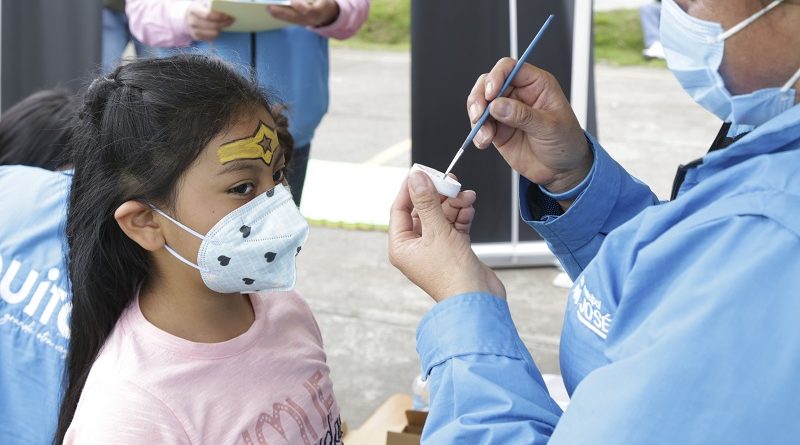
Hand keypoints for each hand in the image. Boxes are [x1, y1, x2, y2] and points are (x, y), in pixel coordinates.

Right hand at [186, 4, 233, 40]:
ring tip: (225, 23)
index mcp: (194, 9)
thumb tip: (224, 4)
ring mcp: (194, 30)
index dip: (219, 16)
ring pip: (213, 33)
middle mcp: (192, 21)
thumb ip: (211, 4)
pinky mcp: (197, 37)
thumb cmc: (199, 8)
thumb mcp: (202, 3)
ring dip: (222, 28)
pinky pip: (211, 38)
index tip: (227, 15)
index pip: (208, 15)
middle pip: (213, 25)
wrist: (187, 17)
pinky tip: (219, 28)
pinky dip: (217, 33)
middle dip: (224, 23)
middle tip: (231, 19)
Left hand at [267, 0, 339, 26]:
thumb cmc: (323, 2)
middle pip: (295, 17)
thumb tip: (293, 0)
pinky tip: (272, 10)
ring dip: (278, 14)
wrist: (329, 14)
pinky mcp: (301, 23)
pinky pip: (290, 20)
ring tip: (269, 8)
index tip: (292, 0)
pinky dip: (280, 15)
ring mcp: (306, 22)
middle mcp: (312, 19)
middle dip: (282, 12)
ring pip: (291, 19)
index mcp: (319, 11)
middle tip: (270, 7)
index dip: (298, 6)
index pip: (307, 11)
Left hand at [388, 171, 505, 302]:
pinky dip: (462, 215)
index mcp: (401, 247)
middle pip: (423, 211)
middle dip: (439, 195)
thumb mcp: (436, 231)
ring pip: (441, 217)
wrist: (478, 300)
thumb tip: (416, 177)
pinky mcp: (453, 250)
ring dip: (454, 204)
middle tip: (450, 181)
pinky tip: (469, 207)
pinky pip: (454, 226)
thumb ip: (427, 202)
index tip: (421, 171)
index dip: (411, 188)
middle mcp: (415, 248)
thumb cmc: (453, 275)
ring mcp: (435, 249)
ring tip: (466, 195)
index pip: (400, 209)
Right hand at [467, 58, 592, 194]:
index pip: (510, 68)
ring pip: (480, 103)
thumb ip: (523, 115)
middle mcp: (518, 95)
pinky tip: (484, 142)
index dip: (497, 77)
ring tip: (485, 134)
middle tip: (479, 114)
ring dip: (476, 117)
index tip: (491, 94)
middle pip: (488, 83)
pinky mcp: (498, 129)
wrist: (562, 170)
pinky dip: (477, 133)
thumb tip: (497, 106)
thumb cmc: (566, 142)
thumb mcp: (550, 127)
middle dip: (479, 97)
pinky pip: (480, 125)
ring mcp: (506, 112)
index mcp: (536, 85)